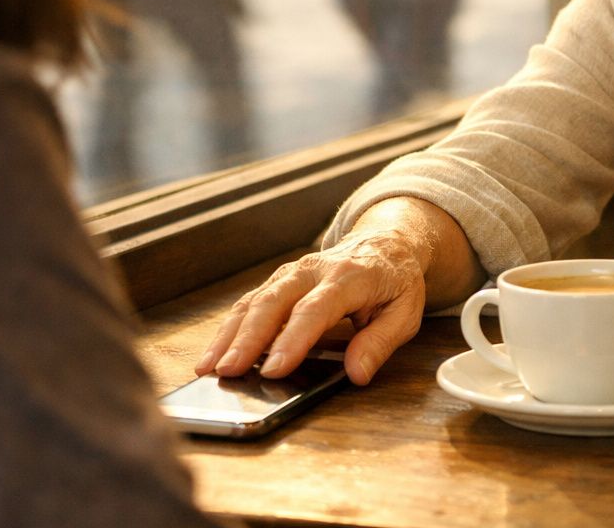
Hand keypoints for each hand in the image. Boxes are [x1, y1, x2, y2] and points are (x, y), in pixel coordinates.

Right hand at [194, 227, 426, 385]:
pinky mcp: (280, 279)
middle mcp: (315, 270)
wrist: (387, 241)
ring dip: (229, 334)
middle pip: (274, 301)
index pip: (316, 309)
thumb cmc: (396, 281)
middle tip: (227, 372)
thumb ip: (380, 342)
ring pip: (255, 300)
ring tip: (207, 368)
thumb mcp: (405, 312)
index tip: (273, 370)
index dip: (293, 339)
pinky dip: (230, 327)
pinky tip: (215, 352)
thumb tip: (357, 373)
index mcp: (350, 277)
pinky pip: (251, 301)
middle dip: (247, 338)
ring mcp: (293, 272)